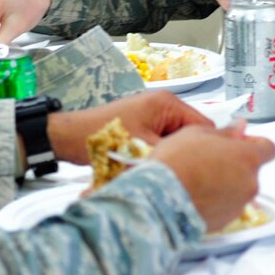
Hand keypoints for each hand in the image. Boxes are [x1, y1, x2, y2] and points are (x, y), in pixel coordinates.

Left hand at [49, 91, 209, 163]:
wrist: (71, 138)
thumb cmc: (104, 138)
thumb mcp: (143, 148)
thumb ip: (173, 153)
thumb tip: (197, 163)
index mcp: (167, 103)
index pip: (203, 125)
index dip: (204, 147)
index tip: (202, 168)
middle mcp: (163, 104)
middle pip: (190, 133)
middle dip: (184, 152)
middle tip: (178, 171)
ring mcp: (153, 114)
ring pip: (175, 140)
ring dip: (170, 154)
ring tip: (162, 169)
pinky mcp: (144, 125)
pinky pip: (162, 141)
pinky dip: (158, 154)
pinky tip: (152, 166)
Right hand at [145, 122, 274, 232]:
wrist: (157, 198)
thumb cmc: (175, 163)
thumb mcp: (197, 133)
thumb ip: (226, 131)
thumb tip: (239, 128)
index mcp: (247, 157)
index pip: (268, 148)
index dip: (255, 143)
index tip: (241, 142)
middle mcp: (249, 183)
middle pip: (251, 170)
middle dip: (236, 165)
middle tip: (211, 160)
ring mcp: (238, 205)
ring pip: (239, 190)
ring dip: (226, 184)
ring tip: (199, 179)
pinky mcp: (225, 222)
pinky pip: (226, 207)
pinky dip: (217, 201)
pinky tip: (197, 194)